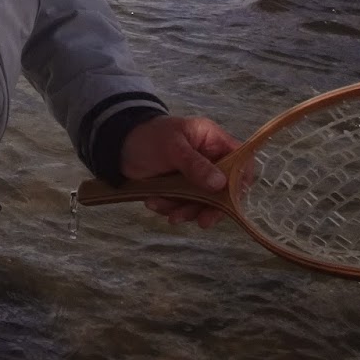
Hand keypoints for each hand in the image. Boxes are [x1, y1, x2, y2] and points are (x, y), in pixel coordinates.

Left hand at [119, 115, 239, 228]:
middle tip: (200, 221)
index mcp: (213, 141)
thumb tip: (221, 183)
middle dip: (209, 206)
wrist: (117, 146)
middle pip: (223, 189)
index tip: (230, 200)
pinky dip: (171, 208)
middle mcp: (209, 160)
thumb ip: (195, 165)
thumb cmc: (148, 137)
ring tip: (168, 213)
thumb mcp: (172, 147)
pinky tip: (154, 202)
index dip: (240, 182)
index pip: (241, 162)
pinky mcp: (180, 189)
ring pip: (203, 201)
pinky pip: (184, 204)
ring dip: (186, 210)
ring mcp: (195, 176)